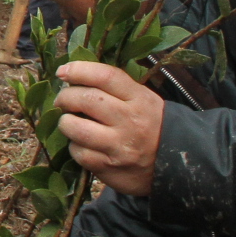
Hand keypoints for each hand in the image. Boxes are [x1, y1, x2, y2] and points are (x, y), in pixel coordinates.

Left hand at [52, 60, 163, 195]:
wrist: (173, 165)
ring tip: (69, 122)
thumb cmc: (151, 125)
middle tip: (62, 101)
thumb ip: (115, 88)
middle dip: (65, 97)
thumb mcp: (142, 100)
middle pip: (86, 99)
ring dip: (65, 122)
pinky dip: (74, 146)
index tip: (62, 71)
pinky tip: (81, 143)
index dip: (79, 70)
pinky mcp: (109, 167)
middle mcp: (130, 120)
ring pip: (77, 128)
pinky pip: (79, 153)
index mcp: (139, 98)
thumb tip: (74, 77)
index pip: (105, 76)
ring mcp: (119, 145)